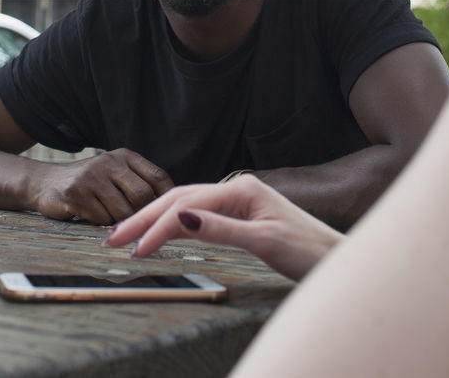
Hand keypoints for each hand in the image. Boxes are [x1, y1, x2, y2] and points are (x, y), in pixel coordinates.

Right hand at [32, 149, 173, 224]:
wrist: (45, 183)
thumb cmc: (89, 184)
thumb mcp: (115, 175)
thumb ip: (139, 184)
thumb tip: (171, 209)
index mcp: (124, 156)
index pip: (158, 177)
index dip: (166, 198)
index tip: (165, 214)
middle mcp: (109, 162)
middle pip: (143, 196)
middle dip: (141, 215)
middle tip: (135, 224)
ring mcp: (92, 177)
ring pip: (123, 212)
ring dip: (119, 222)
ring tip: (109, 217)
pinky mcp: (76, 194)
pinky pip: (101, 219)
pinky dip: (100, 224)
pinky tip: (91, 216)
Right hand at [104, 175, 342, 280]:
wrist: (335, 260)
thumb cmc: (309, 250)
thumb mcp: (265, 241)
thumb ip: (221, 229)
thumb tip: (180, 219)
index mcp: (242, 189)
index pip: (187, 205)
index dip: (156, 227)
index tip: (134, 248)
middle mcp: (237, 189)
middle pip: (180, 200)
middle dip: (145, 219)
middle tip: (113, 240)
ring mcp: (238, 202)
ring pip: (186, 207)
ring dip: (155, 221)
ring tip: (126, 237)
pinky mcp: (239, 216)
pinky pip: (198, 216)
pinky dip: (174, 225)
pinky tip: (159, 233)